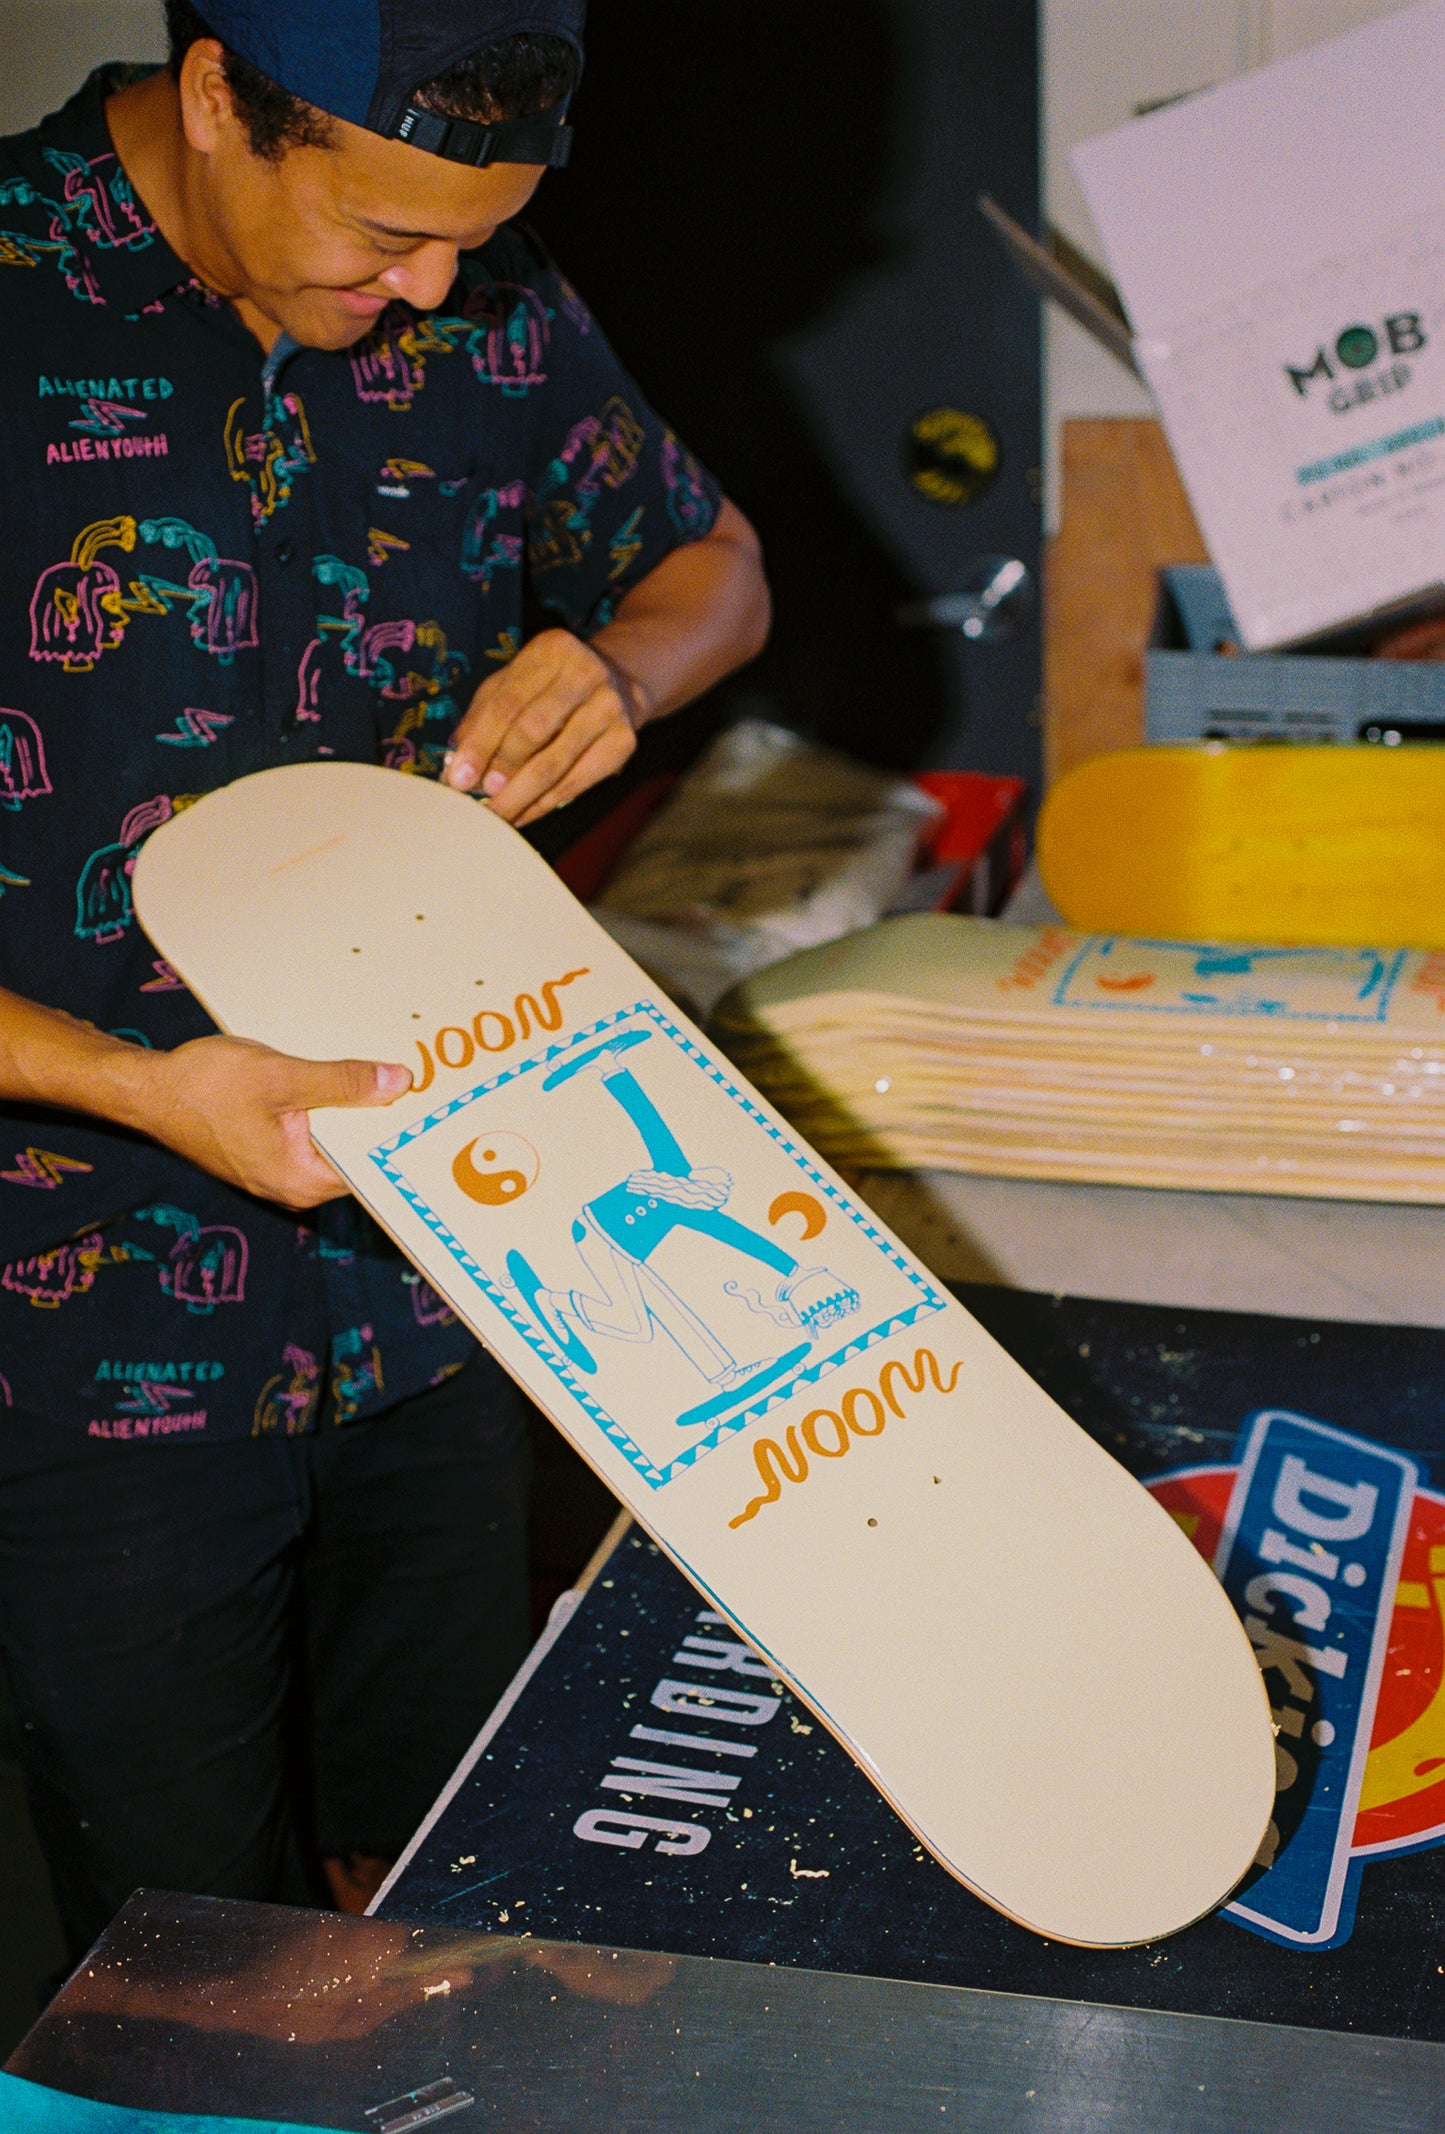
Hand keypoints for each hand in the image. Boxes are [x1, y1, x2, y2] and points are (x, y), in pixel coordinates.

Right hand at [130, 1034, 411, 1209]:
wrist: (148, 1090)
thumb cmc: (203, 1087)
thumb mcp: (281, 1077)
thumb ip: (341, 1083)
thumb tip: (397, 1083)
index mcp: (301, 1181)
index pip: (370, 1169)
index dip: (399, 1136)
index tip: (431, 1109)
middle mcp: (294, 1186)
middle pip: (355, 1155)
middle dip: (380, 1119)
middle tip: (416, 1083)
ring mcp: (280, 1170)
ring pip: (334, 1142)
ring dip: (353, 1110)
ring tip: (387, 1076)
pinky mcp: (269, 1151)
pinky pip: (313, 1134)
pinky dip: (328, 1109)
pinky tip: (343, 1080)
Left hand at [443, 627, 646, 826]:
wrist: (619, 682)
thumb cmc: (553, 685)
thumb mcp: (516, 681)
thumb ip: (484, 714)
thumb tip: (457, 761)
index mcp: (553, 650)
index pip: (508, 702)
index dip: (481, 743)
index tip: (458, 776)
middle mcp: (586, 673)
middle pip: (534, 730)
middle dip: (502, 767)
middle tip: (481, 794)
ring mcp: (610, 708)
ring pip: (556, 762)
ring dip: (520, 795)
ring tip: (497, 813)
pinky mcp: (624, 741)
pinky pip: (578, 782)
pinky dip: (545, 804)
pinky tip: (523, 814)